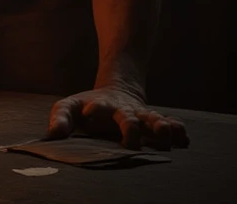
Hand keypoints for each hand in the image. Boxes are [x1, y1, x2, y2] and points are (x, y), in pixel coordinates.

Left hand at [47, 84, 188, 149]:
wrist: (116, 93)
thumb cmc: (87, 107)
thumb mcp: (69, 107)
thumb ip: (60, 118)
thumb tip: (53, 134)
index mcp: (99, 106)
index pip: (95, 106)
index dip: (92, 109)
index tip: (89, 113)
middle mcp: (122, 111)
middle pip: (128, 118)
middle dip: (130, 128)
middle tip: (130, 141)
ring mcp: (140, 116)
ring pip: (153, 120)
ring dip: (160, 127)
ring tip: (166, 135)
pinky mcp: (153, 122)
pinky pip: (170, 124)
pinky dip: (177, 130)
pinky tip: (183, 139)